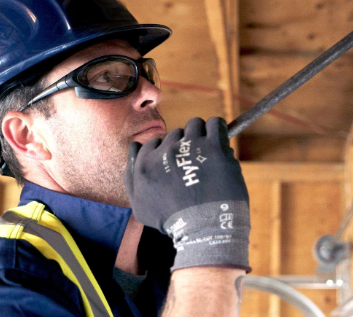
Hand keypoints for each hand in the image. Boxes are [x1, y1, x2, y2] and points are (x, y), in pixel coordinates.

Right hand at [125, 117, 249, 270]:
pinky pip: (216, 123)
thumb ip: (131, 176)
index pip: (153, 142)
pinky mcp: (214, 146)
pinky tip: (221, 140)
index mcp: (145, 163)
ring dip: (201, 135)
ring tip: (209, 152)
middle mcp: (166, 151)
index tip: (177, 165)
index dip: (166, 152)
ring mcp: (190, 146)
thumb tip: (135, 148)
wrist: (204, 228)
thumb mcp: (140, 207)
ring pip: (195, 125)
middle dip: (184, 146)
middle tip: (195, 164)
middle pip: (175, 134)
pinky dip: (219, 128)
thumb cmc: (173, 222)